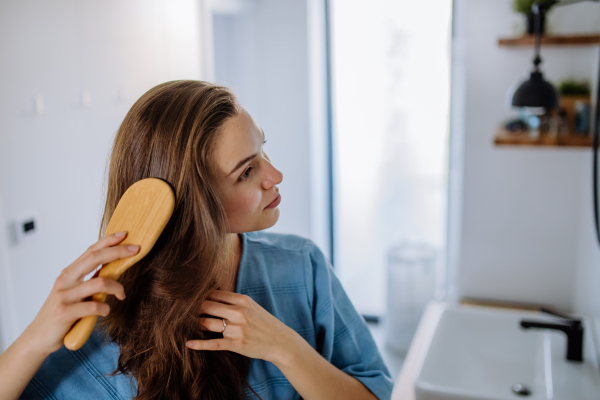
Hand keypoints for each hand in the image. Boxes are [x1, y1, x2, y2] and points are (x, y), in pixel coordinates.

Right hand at [22, 231, 138, 355]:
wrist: (38, 337)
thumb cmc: (62, 313)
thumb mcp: (75, 292)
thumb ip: (89, 279)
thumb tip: (112, 267)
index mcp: (69, 273)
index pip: (91, 251)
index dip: (108, 241)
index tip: (125, 235)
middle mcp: (65, 280)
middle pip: (95, 258)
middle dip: (118, 252)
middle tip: (136, 251)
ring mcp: (64, 296)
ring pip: (100, 282)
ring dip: (117, 288)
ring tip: (122, 295)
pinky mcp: (65, 312)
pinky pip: (94, 306)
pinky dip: (105, 308)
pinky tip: (105, 311)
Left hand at [186, 290, 295, 363]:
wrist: (280, 341)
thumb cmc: (264, 323)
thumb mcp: (251, 306)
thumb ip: (233, 301)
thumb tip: (210, 296)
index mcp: (241, 300)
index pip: (213, 294)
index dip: (199, 296)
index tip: (189, 299)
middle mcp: (238, 312)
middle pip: (206, 306)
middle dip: (194, 308)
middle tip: (183, 311)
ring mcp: (236, 328)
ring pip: (206, 323)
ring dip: (195, 323)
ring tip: (184, 324)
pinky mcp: (235, 344)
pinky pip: (213, 343)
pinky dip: (199, 344)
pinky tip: (188, 343)